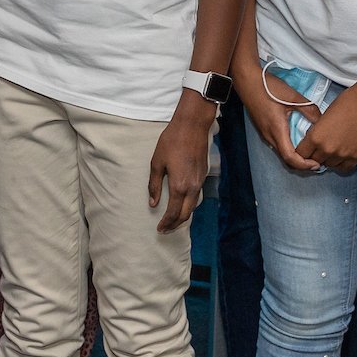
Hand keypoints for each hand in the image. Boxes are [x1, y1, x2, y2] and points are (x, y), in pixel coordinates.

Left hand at [148, 98, 213, 230]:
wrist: (192, 126)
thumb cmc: (172, 142)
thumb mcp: (157, 162)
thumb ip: (154, 185)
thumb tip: (153, 203)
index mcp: (179, 186)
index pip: (173, 213)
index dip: (166, 223)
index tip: (159, 229)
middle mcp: (192, 187)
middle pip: (185, 214)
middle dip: (175, 225)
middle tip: (165, 230)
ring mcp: (200, 182)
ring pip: (192, 206)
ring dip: (183, 216)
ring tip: (172, 220)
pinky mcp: (203, 175)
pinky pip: (196, 196)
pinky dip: (188, 205)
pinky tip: (181, 204)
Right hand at [239, 66, 322, 175]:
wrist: (247, 80)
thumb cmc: (268, 88)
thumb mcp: (293, 97)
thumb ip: (309, 109)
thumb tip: (322, 121)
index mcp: (277, 130)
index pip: (290, 157)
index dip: (304, 165)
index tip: (317, 164)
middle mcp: (269, 136)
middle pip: (286, 159)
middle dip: (302, 164)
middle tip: (317, 161)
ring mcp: (265, 134)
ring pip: (281, 153)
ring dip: (295, 157)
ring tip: (310, 153)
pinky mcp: (263, 129)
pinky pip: (277, 145)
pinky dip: (289, 149)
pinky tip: (298, 142)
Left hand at [295, 82, 356, 174]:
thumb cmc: (348, 102)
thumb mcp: (324, 115)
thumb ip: (316, 130)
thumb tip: (313, 140)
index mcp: (316, 136)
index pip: (300, 154)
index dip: (302, 151)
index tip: (306, 149)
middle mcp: (327, 149)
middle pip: (314, 161)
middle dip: (314, 155)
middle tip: (318, 149)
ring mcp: (342, 154)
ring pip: (329, 165)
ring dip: (328, 159)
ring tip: (332, 149)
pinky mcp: (356, 156)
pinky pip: (344, 168)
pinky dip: (341, 163)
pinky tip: (342, 155)